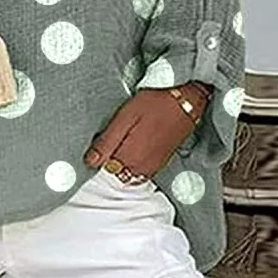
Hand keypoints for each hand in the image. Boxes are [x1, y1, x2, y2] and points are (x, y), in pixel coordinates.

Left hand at [83, 84, 208, 176]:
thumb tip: (90, 162)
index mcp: (129, 157)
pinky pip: (139, 172)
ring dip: (119, 164)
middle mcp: (141, 168)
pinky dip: (131, 163)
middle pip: (114, 175)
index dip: (95, 161)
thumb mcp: (126, 116)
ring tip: (118, 142)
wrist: (187, 103)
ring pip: (126, 174)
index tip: (91, 150)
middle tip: (104, 143)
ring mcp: (151, 168)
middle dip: (106, 163)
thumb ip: (108, 141)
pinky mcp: (159, 164)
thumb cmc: (155, 104)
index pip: (103, 172)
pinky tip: (130, 147)